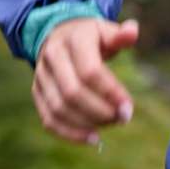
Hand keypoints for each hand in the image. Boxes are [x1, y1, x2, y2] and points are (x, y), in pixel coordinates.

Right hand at [33, 17, 137, 145]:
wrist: (59, 34)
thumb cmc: (92, 36)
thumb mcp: (106, 30)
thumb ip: (121, 35)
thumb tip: (132, 32)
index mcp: (73, 41)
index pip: (90, 71)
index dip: (110, 92)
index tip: (128, 108)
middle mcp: (52, 58)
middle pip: (72, 93)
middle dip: (100, 111)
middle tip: (123, 118)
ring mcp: (41, 76)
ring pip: (58, 108)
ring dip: (87, 123)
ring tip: (111, 124)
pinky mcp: (37, 92)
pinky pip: (48, 118)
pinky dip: (69, 133)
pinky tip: (92, 139)